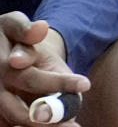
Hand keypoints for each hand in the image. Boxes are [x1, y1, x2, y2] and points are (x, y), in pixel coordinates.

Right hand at [0, 12, 88, 126]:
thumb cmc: (9, 35)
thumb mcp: (14, 25)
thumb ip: (26, 29)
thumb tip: (40, 28)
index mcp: (2, 66)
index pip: (32, 78)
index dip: (59, 82)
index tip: (86, 84)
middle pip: (18, 110)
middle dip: (47, 118)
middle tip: (73, 125)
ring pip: (13, 121)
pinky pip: (9, 123)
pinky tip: (54, 126)